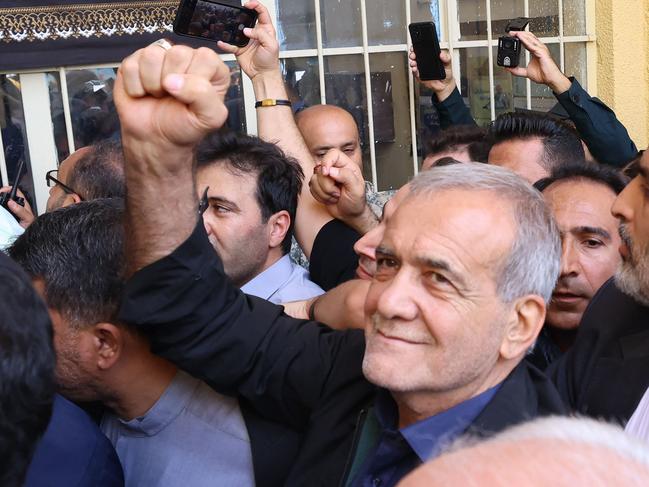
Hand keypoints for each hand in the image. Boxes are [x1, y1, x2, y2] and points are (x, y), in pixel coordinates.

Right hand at [0, 186, 34, 227]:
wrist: (28, 235)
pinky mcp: (5, 217)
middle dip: (1, 196)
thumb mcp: (28, 218)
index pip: (15, 192)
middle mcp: (16, 206)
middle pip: (6, 197)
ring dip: (0, 203)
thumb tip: (11, 202)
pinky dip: (0, 210)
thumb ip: (21, 210)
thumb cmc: (31, 226)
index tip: (1, 191)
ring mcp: (10, 211)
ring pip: (2, 204)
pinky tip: (0, 211)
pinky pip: (1, 212)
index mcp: (22, 204)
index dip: (8, 189)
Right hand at [114, 41, 230, 162]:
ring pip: (152, 56)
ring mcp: (160, 56)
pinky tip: (144, 93)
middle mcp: (187, 57)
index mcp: (211, 68)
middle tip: (173, 97)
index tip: (191, 98)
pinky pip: (131, 66)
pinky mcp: (136, 61)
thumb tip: (173, 80)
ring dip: (152, 84)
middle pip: (178, 53)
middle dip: (172, 83)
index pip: (205, 57)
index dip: (195, 80)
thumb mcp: (208, 118)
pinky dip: (136, 87)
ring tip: (158, 94)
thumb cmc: (185, 126)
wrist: (155, 138)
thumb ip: (203, 95)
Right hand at [217, 1, 278, 80]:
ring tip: (229, 27)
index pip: (262, 13)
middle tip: (239, 11)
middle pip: (248, 18)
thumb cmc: (270, 61)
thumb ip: (261, 35)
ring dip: (233, 28)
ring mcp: (246, 40)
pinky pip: (230, 44)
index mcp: (266, 30)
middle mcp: (256, 33)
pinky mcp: (239, 49)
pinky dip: (225, 44)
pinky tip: (222, 42)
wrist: (263, 74)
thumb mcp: (271, 45)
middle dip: (243, 13)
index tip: (249, 5)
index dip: (256, 6)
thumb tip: (248, 30)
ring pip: (237, 30)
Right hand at [309, 149, 377, 233]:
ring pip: (314, 179)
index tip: (326, 173)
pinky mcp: (319, 186)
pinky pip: (311, 188)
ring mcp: (326, 177)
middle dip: (327, 185)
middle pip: (320, 169)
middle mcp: (335, 169)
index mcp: (347, 166)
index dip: (327, 161)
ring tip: (335, 196)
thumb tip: (332, 170)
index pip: (333, 154)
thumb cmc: (356, 201)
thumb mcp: (356, 189)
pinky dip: (320, 196)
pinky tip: (329, 198)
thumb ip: (346, 176)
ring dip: (324, 192)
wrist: (350, 214)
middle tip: (338, 192)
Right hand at [409, 48, 455, 101]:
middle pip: (416, 56)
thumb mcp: (448, 63)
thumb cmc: (446, 72)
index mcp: (430, 57)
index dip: (418, 47)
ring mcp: (421, 69)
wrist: (445, 84)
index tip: (416, 46)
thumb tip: (442, 54)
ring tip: (414, 62)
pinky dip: (414, 71)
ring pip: (414, 64)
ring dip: (412, 63)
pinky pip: (415, 73)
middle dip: (413, 54)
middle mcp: (424, 62)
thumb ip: (446, 58)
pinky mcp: (420, 76)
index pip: (422, 50)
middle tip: (413, 55)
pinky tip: (416, 69)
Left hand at [505, 31, 570, 93]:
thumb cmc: (543, 75)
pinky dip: (525, 40)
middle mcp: (539, 48)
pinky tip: (520, 37)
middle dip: (519, 34)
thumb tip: (509, 69)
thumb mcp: (526, 72)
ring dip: (522, 35)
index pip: (527, 42)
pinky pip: (532, 45)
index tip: (511, 36)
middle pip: (529, 37)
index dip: (519, 38)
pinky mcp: (541, 52)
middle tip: (510, 32)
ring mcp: (541, 49)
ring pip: (530, 38)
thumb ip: (517, 70)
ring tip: (514, 32)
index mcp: (535, 51)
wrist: (550, 79)